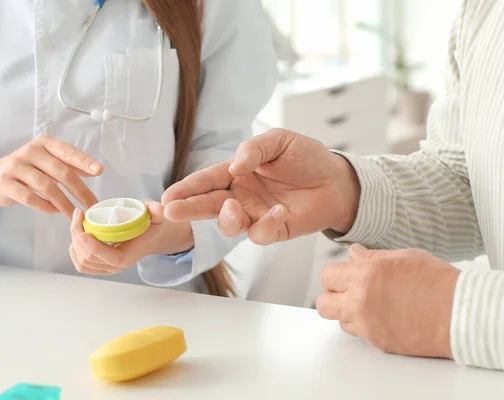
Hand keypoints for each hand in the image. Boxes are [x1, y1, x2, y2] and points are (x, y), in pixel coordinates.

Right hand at [0, 136, 102, 224]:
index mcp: (44, 144)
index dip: (84, 161)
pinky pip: (29, 197)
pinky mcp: (5, 183)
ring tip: (74, 214)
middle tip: (92, 206)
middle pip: (61, 172)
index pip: (68, 151)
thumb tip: (95, 170)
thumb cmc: (26, 171)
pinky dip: (44, 206)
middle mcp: (30, 152)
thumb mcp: (47, 163)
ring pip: (46, 186)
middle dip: (80, 191)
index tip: (99, 171)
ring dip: (63, 203)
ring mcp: (15, 167)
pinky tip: (54, 212)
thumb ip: (69, 165)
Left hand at [69, 201, 193, 274]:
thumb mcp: (155, 215)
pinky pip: (81, 264)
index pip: (108, 257)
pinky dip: (74, 250)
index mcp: (128, 256)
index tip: (83, 230)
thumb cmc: (149, 226)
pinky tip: (77, 234)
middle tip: (78, 214)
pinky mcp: (98, 267)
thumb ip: (156, 211)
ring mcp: (106, 268)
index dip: (93, 247)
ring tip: (77, 221)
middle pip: (89, 258)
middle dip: (77, 236)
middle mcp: (116, 266)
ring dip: (74, 241)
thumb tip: (158, 209)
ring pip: (82, 261)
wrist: (149, 237)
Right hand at [161, 128, 360, 245]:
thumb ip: (254, 150)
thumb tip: (234, 167)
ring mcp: (255, 214)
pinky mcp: (274, 230)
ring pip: (229, 225)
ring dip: (225, 219)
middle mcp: (241, 195)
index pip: (206, 180)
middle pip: (208, 205)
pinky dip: (266, 224)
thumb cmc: (306, 157)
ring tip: (232, 208)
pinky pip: (260, 234)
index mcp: (236, 173)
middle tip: (171, 211)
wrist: (337, 178)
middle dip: (188, 208)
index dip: (186, 188)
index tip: (167, 197)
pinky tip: (279, 211)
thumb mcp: (279, 141)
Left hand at [316, 244, 460, 359]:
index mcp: (365, 275)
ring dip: (348, 313)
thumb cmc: (439, 283)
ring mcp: (368, 325)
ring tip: (370, 305)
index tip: (341, 275)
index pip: (327, 275)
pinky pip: (361, 335)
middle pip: (323, 303)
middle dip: (331, 296)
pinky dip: (367, 327)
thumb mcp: (404, 257)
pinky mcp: (378, 342)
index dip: (334, 275)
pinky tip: (385, 317)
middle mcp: (361, 301)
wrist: (462, 314)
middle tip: (345, 292)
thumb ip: (372, 257)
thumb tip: (354, 253)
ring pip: (339, 321)